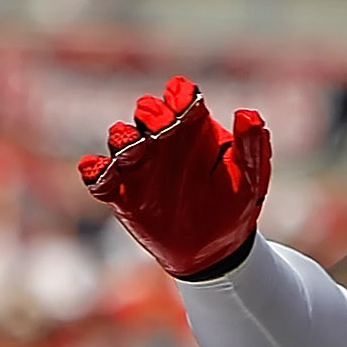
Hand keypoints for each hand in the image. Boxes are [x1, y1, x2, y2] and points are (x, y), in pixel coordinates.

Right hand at [78, 77, 271, 280]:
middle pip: (148, 113)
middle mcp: (163, 143)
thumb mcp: (251, 177)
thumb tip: (247, 114)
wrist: (215, 250)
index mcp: (193, 128)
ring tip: (130, 146)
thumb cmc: (234, 206)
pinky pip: (101, 180)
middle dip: (151, 114)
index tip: (185, 104)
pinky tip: (96, 168)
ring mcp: (140, 168)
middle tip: (160, 125)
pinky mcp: (122, 196)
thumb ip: (252, 145)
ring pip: (121, 141)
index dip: (180, 96)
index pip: (181, 98)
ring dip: (122, 139)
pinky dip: (94, 172)